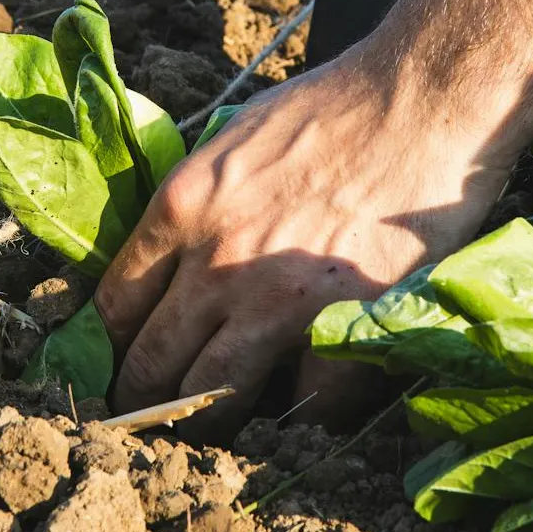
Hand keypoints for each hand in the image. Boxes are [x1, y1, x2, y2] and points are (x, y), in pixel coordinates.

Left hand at [94, 37, 512, 437]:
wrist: (424, 96)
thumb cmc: (338, 103)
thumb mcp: (235, 137)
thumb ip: (198, 202)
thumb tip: (174, 256)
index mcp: (182, 207)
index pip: (112, 307)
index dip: (108, 350)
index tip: (118, 368)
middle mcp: (216, 259)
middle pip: (150, 363)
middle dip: (143, 402)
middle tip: (150, 422)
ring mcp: (278, 299)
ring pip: (211, 397)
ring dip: (206, 425)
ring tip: (211, 435)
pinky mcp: (342, 325)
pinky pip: (306, 401)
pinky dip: (302, 411)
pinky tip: (302, 405)